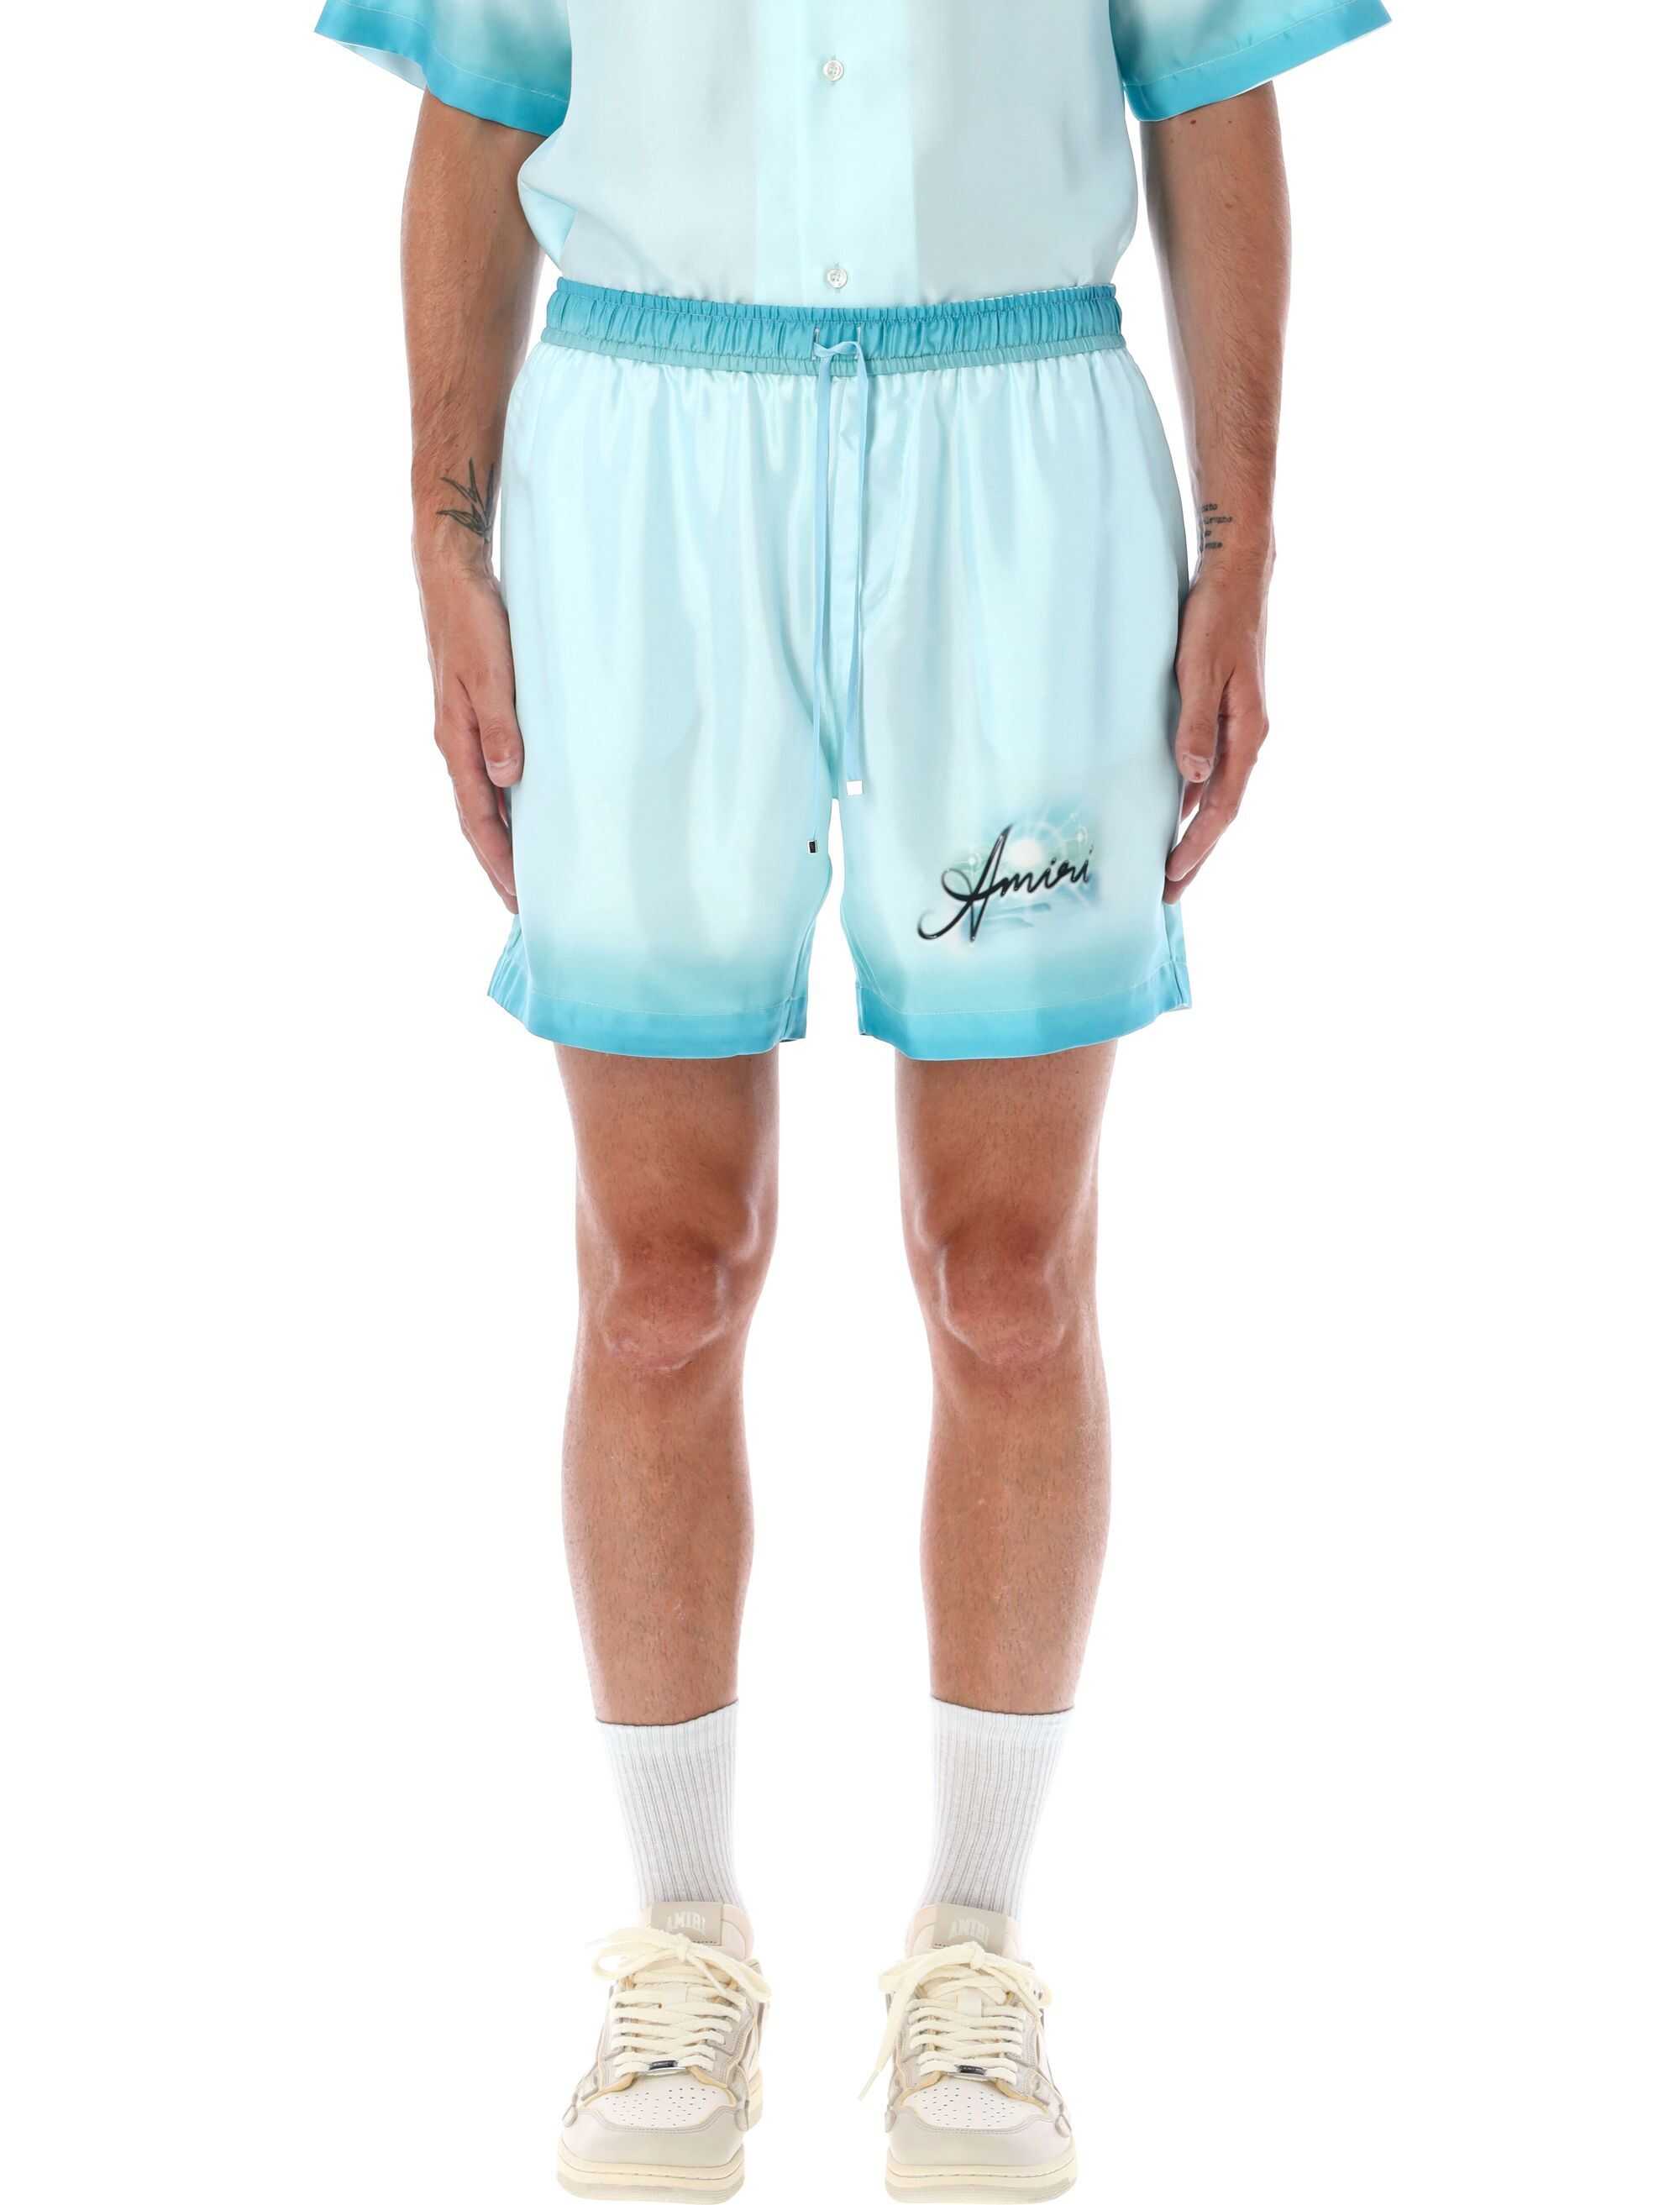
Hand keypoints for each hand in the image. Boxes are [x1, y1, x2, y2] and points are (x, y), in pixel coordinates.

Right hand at [417, 564, 523, 910]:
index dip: (499, 859)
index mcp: (456, 741)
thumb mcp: (492, 672)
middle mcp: (456, 743)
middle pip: (476, 820)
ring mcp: (463, 730)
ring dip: (500, 839)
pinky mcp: (475, 714)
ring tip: (521, 873)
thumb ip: (501, 726)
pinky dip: (502, 804)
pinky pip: (488, 773)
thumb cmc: (472, 619)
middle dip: (497, 865)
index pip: (478, 818)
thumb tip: (507, 780)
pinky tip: (520, 812)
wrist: (451, 575)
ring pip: (482, 800)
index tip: (518, 896)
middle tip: (520, 906)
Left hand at [1164, 569, 1270, 903]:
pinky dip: (1194, 798)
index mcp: (1248, 731)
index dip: (1198, 844)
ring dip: (1195, 829)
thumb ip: (1195, 724)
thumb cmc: (1217, 617)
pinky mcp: (1227, 714)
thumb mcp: (1200, 669)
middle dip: (1197, 853)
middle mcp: (1248, 736)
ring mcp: (1239, 726)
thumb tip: (1194, 778)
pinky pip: (1211, 769)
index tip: (1174, 875)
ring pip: (1218, 793)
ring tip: (1172, 864)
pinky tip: (1177, 810)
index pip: (1223, 805)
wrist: (1237, 574)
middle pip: (1223, 809)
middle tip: (1169, 893)